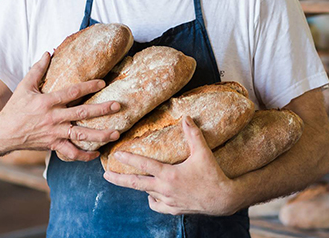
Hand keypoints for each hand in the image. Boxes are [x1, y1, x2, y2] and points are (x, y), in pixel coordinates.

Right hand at [0, 51, 120, 160]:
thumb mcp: (24, 86)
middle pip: (81, 113)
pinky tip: (96, 154)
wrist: (1, 134)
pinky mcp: (53, 145)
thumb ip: (37, 69)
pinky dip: (84, 156)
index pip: (71, 92)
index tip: (103, 83)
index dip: (88, 87)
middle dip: (101, 110)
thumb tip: (48, 52)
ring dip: (99, 135)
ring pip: (80, 135)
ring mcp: (54, 133)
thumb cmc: (14, 108)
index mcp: (47, 102)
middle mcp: (53, 118)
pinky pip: (70, 152)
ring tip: (116, 134)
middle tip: (117, 106)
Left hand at [103, 116, 243, 215]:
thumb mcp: (204, 152)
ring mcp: (168, 201)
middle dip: (119, 179)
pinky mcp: (174, 210)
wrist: (223, 199)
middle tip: (105, 176)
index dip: (129, 159)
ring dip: (138, 187)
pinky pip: (156, 205)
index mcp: (169, 175)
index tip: (116, 155)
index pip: (144, 165)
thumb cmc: (213, 174)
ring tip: (133, 180)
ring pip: (146, 194)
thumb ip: (193, 134)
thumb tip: (186, 117)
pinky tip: (154, 194)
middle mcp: (165, 189)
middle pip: (136, 184)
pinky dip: (152, 199)